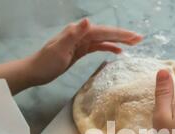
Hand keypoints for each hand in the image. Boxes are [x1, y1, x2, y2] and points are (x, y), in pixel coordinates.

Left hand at [27, 19, 142, 85]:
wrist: (34, 72)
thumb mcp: (59, 49)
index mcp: (77, 32)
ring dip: (118, 41)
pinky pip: (97, 47)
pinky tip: (118, 52)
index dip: (120, 34)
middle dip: (123, 36)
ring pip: (103, 39)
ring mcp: (80, 42)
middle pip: (106, 33)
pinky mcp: (79, 51)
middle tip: (140, 39)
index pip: (103, 31)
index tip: (134, 37)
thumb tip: (88, 21)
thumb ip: (73, 34)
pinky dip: (108, 48)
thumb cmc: (46, 63)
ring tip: (134, 44)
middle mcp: (80, 34)